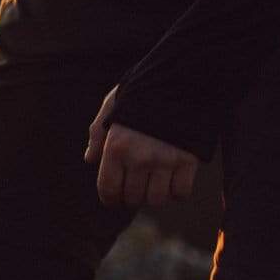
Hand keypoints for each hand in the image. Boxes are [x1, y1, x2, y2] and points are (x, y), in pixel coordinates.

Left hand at [86, 86, 199, 208]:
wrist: (183, 78)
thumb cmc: (143, 90)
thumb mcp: (112, 105)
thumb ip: (98, 134)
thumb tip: (90, 159)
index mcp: (116, 146)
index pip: (108, 188)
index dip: (110, 200)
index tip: (113, 201)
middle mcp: (139, 157)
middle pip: (132, 197)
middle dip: (131, 197)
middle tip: (135, 189)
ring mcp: (165, 160)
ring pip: (156, 200)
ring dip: (154, 197)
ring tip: (153, 186)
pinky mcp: (189, 160)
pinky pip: (181, 192)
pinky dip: (176, 192)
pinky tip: (173, 182)